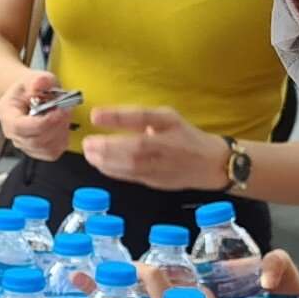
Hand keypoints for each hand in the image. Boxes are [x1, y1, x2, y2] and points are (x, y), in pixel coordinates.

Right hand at [0, 70, 73, 161]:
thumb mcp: (35, 78)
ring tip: (65, 115)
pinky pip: (52, 153)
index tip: (57, 112)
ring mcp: (23, 144)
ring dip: (61, 132)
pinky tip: (63, 126)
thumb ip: (40, 81)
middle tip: (66, 110)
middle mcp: (12, 133)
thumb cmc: (30, 89)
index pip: (19, 127)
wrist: (30, 96)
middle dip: (56, 126)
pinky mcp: (36, 151)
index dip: (41, 123)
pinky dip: (62, 140)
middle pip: (34, 141)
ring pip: (45, 149)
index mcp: (6, 114)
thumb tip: (42, 83)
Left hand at [79, 105, 229, 191]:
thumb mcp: (167, 119)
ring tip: (89, 154)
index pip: (143, 117)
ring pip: (132, 165)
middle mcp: (167, 144)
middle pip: (136, 146)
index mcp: (170, 123)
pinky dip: (113, 171)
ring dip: (106, 161)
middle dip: (107, 146)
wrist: (211, 164)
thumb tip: (108, 117)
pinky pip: (131, 177)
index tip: (95, 115)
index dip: (118, 116)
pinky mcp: (157, 182)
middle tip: (87, 143)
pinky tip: (100, 165)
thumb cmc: (184, 136)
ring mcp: (163, 165)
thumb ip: (142, 119)